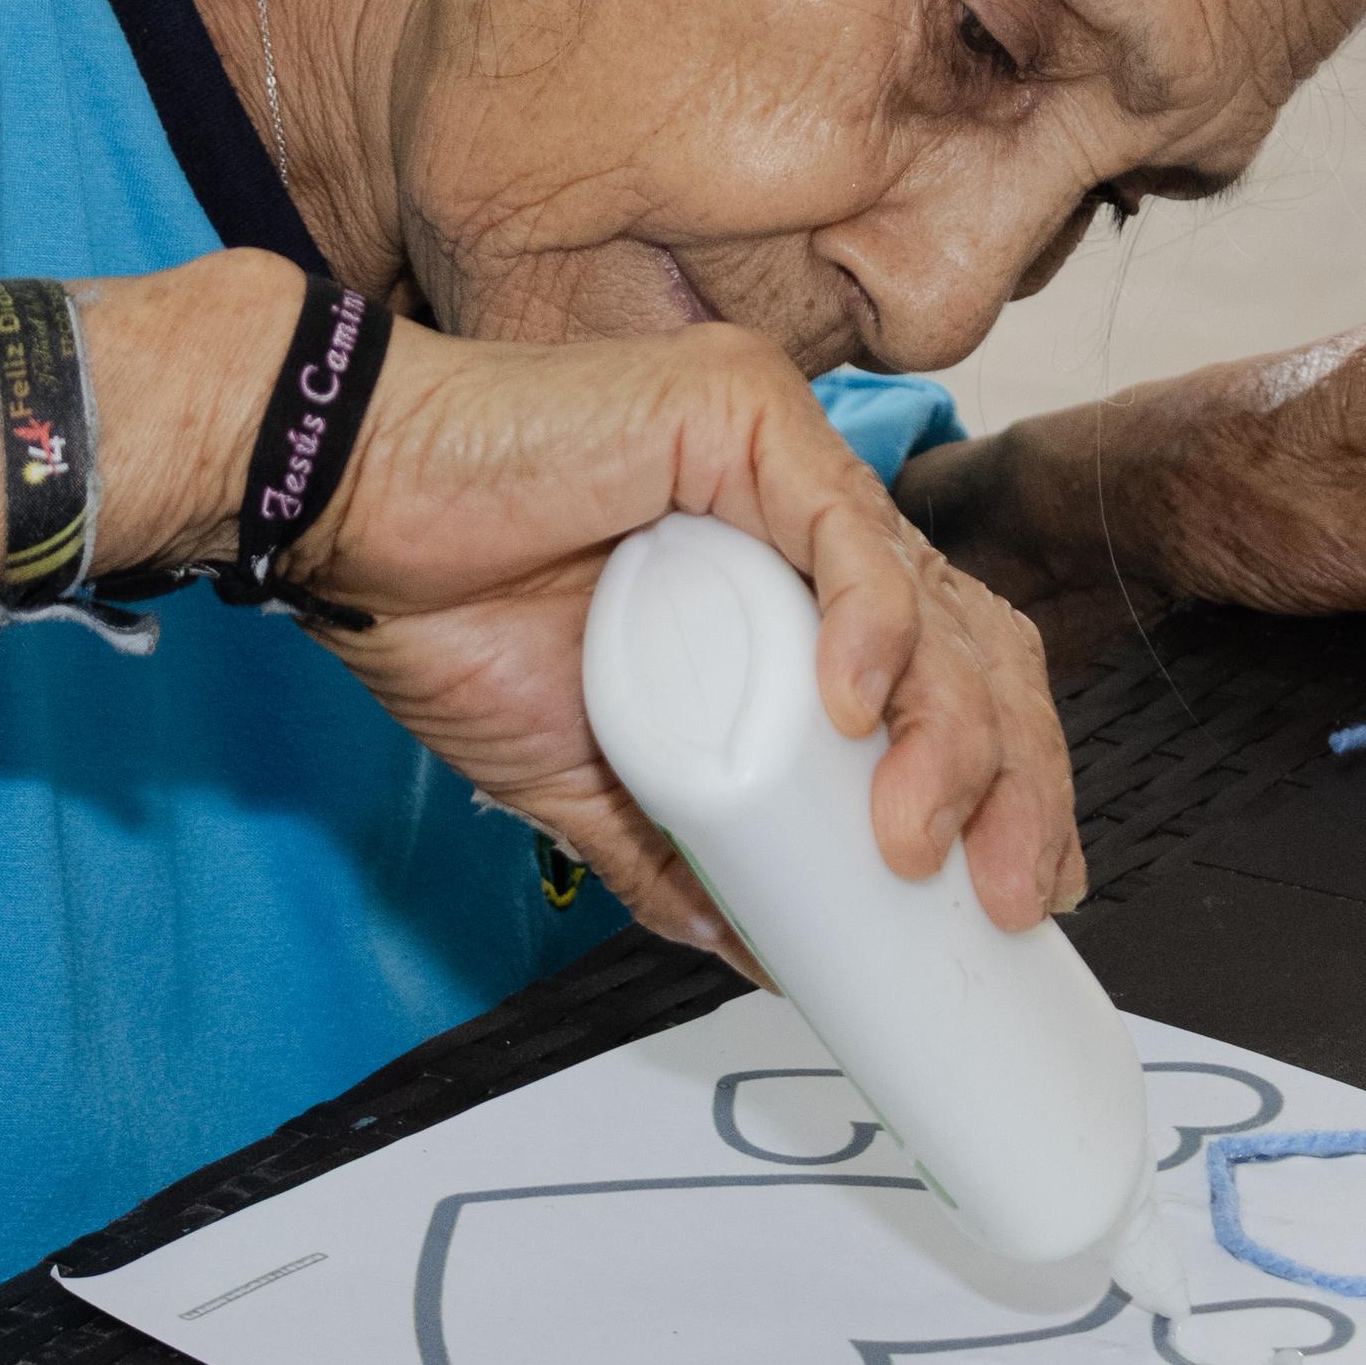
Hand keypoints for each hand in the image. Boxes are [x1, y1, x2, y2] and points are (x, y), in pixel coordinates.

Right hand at [212, 300, 1080, 960]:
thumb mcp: (589, 779)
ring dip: (950, 730)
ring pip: (930, 596)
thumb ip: (677, 855)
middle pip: (977, 642)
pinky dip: (872, 622)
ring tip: (912, 835)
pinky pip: (840, 526)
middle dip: (1019, 778)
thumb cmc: (445, 608)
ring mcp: (784, 455)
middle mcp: (809, 509)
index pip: (954, 673)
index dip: (1014, 778)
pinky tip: (855, 706)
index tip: (1026, 887)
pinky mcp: (738, 413)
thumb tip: (763, 952)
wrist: (339, 520)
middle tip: (1013, 892)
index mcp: (795, 584)